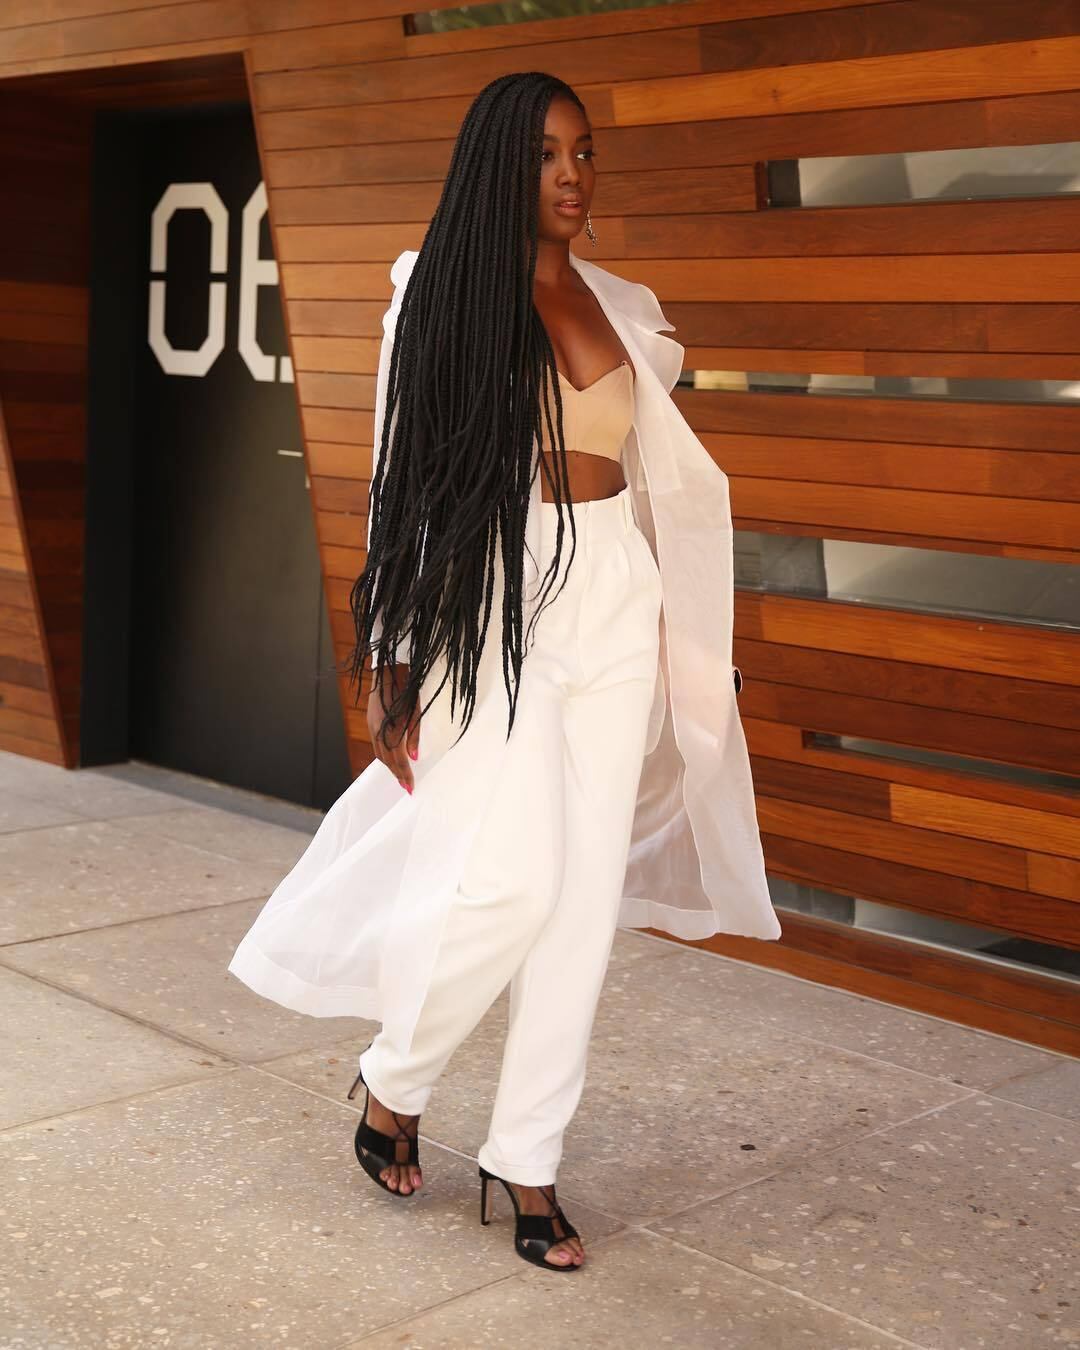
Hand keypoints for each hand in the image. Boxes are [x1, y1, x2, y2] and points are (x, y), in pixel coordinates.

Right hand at [367, 663, 421, 792]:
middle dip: (396, 774)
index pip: (398, 760)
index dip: (404, 775)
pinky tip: (391, 757)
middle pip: (386, 760)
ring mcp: (372, 725)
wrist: (389, 669)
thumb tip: (414, 758)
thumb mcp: (416, 712)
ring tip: (400, 775)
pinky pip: (376, 744)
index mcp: (391, 730)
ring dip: (390, 766)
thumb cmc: (407, 688)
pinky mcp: (370, 720)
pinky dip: (384, 755)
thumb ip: (415, 736)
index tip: (410, 788)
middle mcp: (378, 731)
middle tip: (406, 786)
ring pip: (379, 753)